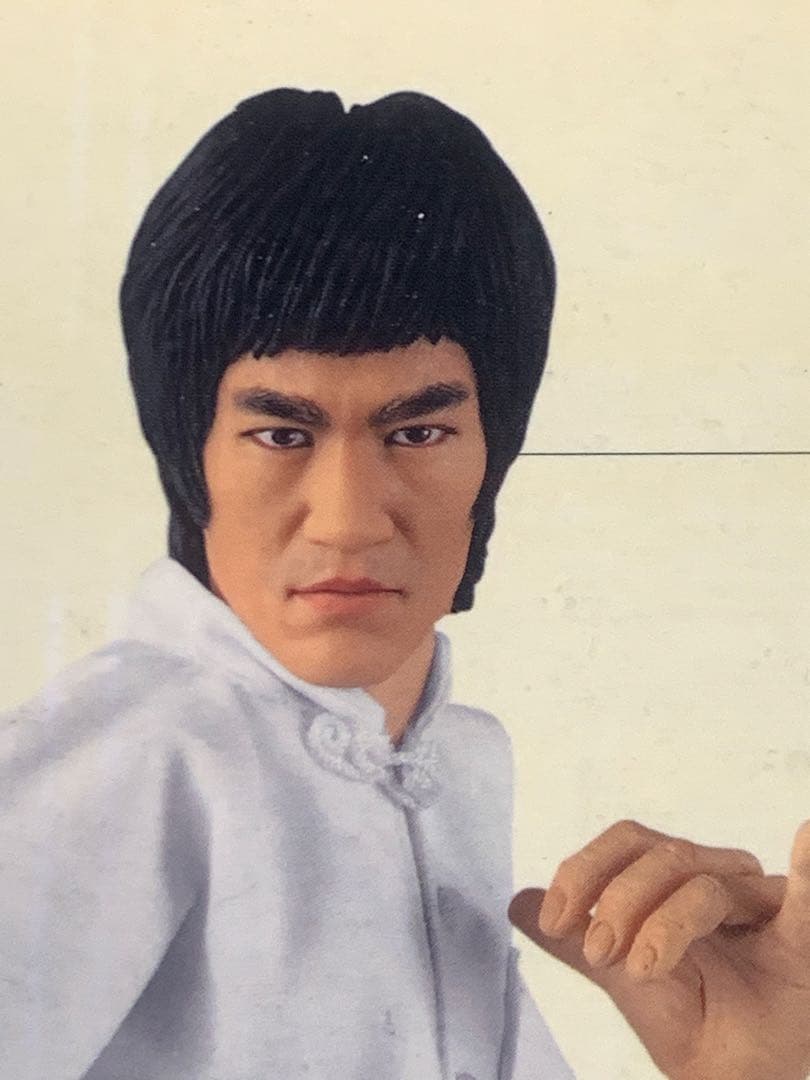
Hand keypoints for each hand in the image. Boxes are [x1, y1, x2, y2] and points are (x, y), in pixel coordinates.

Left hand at [509, 820, 809, 1079]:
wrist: (733, 1077)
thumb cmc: (690, 1018)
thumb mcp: (621, 976)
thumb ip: (573, 937)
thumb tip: (518, 902)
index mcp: (676, 878)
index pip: (626, 843)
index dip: (584, 870)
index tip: (553, 918)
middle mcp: (718, 879)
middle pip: (660, 854)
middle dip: (616, 899)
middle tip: (597, 954)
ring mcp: (759, 907)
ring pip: (703, 886)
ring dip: (663, 924)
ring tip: (641, 969)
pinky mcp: (799, 942)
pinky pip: (805, 901)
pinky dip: (808, 870)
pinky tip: (807, 836)